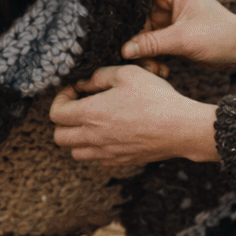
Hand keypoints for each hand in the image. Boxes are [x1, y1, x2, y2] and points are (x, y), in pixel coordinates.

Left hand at [50, 64, 218, 168]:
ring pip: (76, 152)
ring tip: (93, 122)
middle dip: (63, 120)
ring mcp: (107, 153)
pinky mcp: (121, 162)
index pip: (55, 114)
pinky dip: (96, 149)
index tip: (74, 91)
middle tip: (79, 107)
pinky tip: (110, 134)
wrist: (180, 128)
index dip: (60, 99)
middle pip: (59, 137)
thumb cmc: (155, 98)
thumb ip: (100, 76)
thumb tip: (84, 83)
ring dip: (77, 137)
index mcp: (90, 114)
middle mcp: (94, 137)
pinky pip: (97, 160)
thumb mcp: (127, 73)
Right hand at [122, 0, 235, 76]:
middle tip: (133, 56)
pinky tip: (161, 69)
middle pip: (137, 15)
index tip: (113, 22)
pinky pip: (152, 44)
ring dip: (144, 52)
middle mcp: (170, 0)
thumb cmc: (222, 36)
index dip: (126, 5)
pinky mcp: (173, 34)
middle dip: (136, 38)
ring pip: (143, 33)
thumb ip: (151, 43)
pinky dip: (153, 57)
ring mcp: (170, 18)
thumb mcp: (183, 39)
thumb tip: (123, 49)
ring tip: (153, 68)